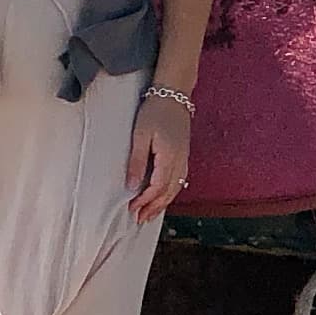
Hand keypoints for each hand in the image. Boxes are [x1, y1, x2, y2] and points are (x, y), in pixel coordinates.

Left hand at [125, 92, 192, 222]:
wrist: (174, 94)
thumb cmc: (155, 111)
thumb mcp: (141, 135)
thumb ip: (137, 161)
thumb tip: (131, 185)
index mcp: (169, 157)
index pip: (157, 187)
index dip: (145, 201)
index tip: (132, 209)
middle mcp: (180, 161)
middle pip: (169, 192)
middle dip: (155, 208)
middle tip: (141, 219)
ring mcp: (184, 158)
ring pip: (176, 188)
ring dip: (163, 203)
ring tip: (151, 213)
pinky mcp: (184, 154)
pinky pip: (180, 179)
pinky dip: (171, 192)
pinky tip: (164, 195)